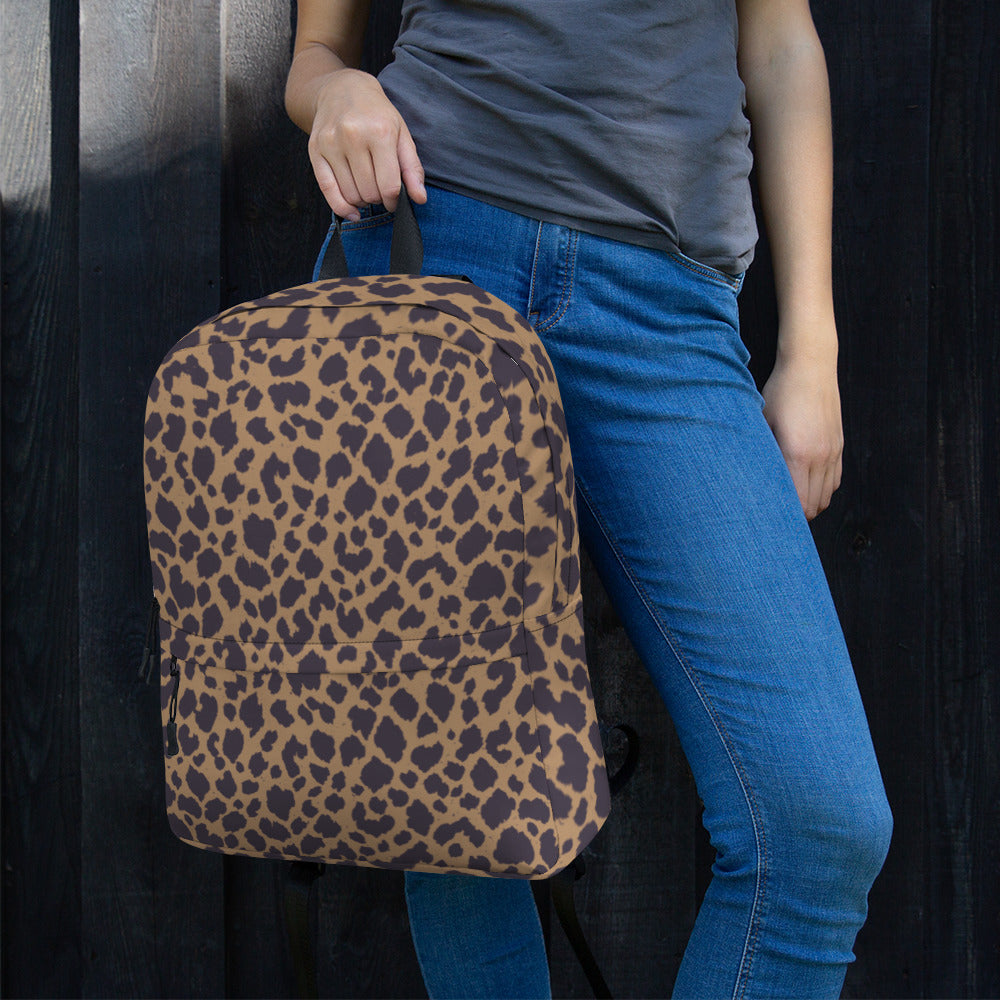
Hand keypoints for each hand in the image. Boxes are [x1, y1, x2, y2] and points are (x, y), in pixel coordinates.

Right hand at [308, 68, 425, 218]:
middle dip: (379, 199)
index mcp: (380, 132)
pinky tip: (353, 212)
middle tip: (380, 189)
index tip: (395, 200)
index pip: (389, 186)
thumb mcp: (401, 134)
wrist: (342, 89)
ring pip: (351, 195)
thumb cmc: (376, 114)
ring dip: (362, 201)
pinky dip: (342, 207)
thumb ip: (412, 168)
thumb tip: (420, 199)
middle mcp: (353, 137)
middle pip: (370, 193)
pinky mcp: (314, 150)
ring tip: (366, 187)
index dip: (395, 201)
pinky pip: (327, 190)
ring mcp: (331, 143)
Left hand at [761, 346, 842, 520]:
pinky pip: (835, 481)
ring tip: (790, 503)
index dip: (785, 516)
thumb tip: (751, 481)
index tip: (768, 518)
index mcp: (798, 453)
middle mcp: (820, 456)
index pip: (798, 503)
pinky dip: (822, 490)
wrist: (811, 366)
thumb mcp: (762, 422)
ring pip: (826, 496)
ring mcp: (833, 452)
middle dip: (796, 515)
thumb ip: (762, 454)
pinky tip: (805, 485)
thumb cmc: (779, 392)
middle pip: (814, 506)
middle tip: (775, 515)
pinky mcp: (840, 446)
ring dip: (810, 504)